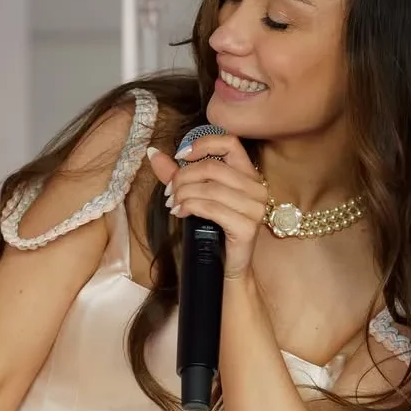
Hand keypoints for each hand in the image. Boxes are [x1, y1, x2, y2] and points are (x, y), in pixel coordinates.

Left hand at [147, 135, 267, 278]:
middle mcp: (256, 187)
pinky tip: (181, 213)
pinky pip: (212, 208)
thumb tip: (154, 153)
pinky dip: (191, 207)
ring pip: (210, 188)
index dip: (203, 143)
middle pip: (213, 167)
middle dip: (183, 178)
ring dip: (184, 195)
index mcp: (248, 174)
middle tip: (169, 192)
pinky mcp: (247, 227)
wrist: (225, 268)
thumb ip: (177, 174)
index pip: (230, 142)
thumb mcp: (194, 196)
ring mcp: (255, 207)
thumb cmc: (212, 230)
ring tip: (173, 205)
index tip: (180, 155)